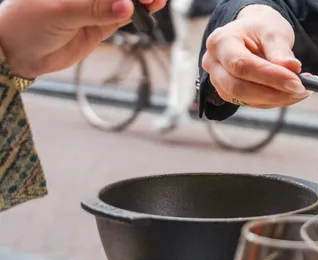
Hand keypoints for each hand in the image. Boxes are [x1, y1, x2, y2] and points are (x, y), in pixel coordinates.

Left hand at [0, 0, 166, 78]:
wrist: (18, 53)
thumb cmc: (26, 23)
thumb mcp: (61, 12)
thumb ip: (96, 9)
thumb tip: (127, 6)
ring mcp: (94, 7)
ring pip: (124, 2)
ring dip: (141, 1)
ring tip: (156, 1)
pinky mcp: (100, 25)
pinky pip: (123, 17)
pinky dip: (138, 15)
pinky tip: (149, 9)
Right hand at [202, 4, 309, 108]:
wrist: (253, 32)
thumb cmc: (262, 29)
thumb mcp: (273, 31)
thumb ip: (281, 50)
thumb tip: (293, 68)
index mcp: (221, 42)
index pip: (242, 65)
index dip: (270, 77)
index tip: (297, 82)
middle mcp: (213, 62)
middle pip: (239, 88)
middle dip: (274, 93)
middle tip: (301, 90)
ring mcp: (218, 80)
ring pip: (246, 100)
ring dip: (277, 99)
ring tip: (301, 90)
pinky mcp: (229, 92)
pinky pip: (252, 103)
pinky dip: (274, 101)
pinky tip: (291, 93)